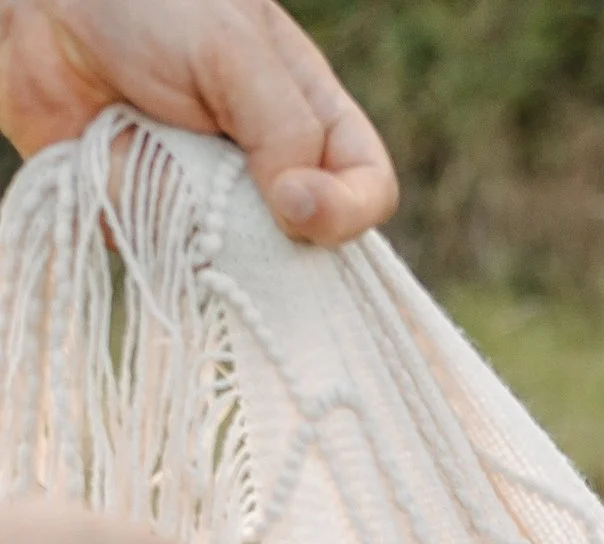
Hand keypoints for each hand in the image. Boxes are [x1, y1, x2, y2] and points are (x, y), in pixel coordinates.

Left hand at [0, 0, 395, 242]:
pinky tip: (127, 176)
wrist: (41, 6)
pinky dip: (150, 229)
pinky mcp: (153, 221)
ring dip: (200, 225)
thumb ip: (287, 131)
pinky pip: (170, 260)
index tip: (295, 206)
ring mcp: (210, 202)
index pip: (366, 188)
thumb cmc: (150, 6)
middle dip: (270, 234)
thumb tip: (301, 217)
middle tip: (222, 196)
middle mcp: (267, 168)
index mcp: (308, 118)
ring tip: (155, 154)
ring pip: (238, 262)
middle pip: (308, 244)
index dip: (347, 211)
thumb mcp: (237, 50)